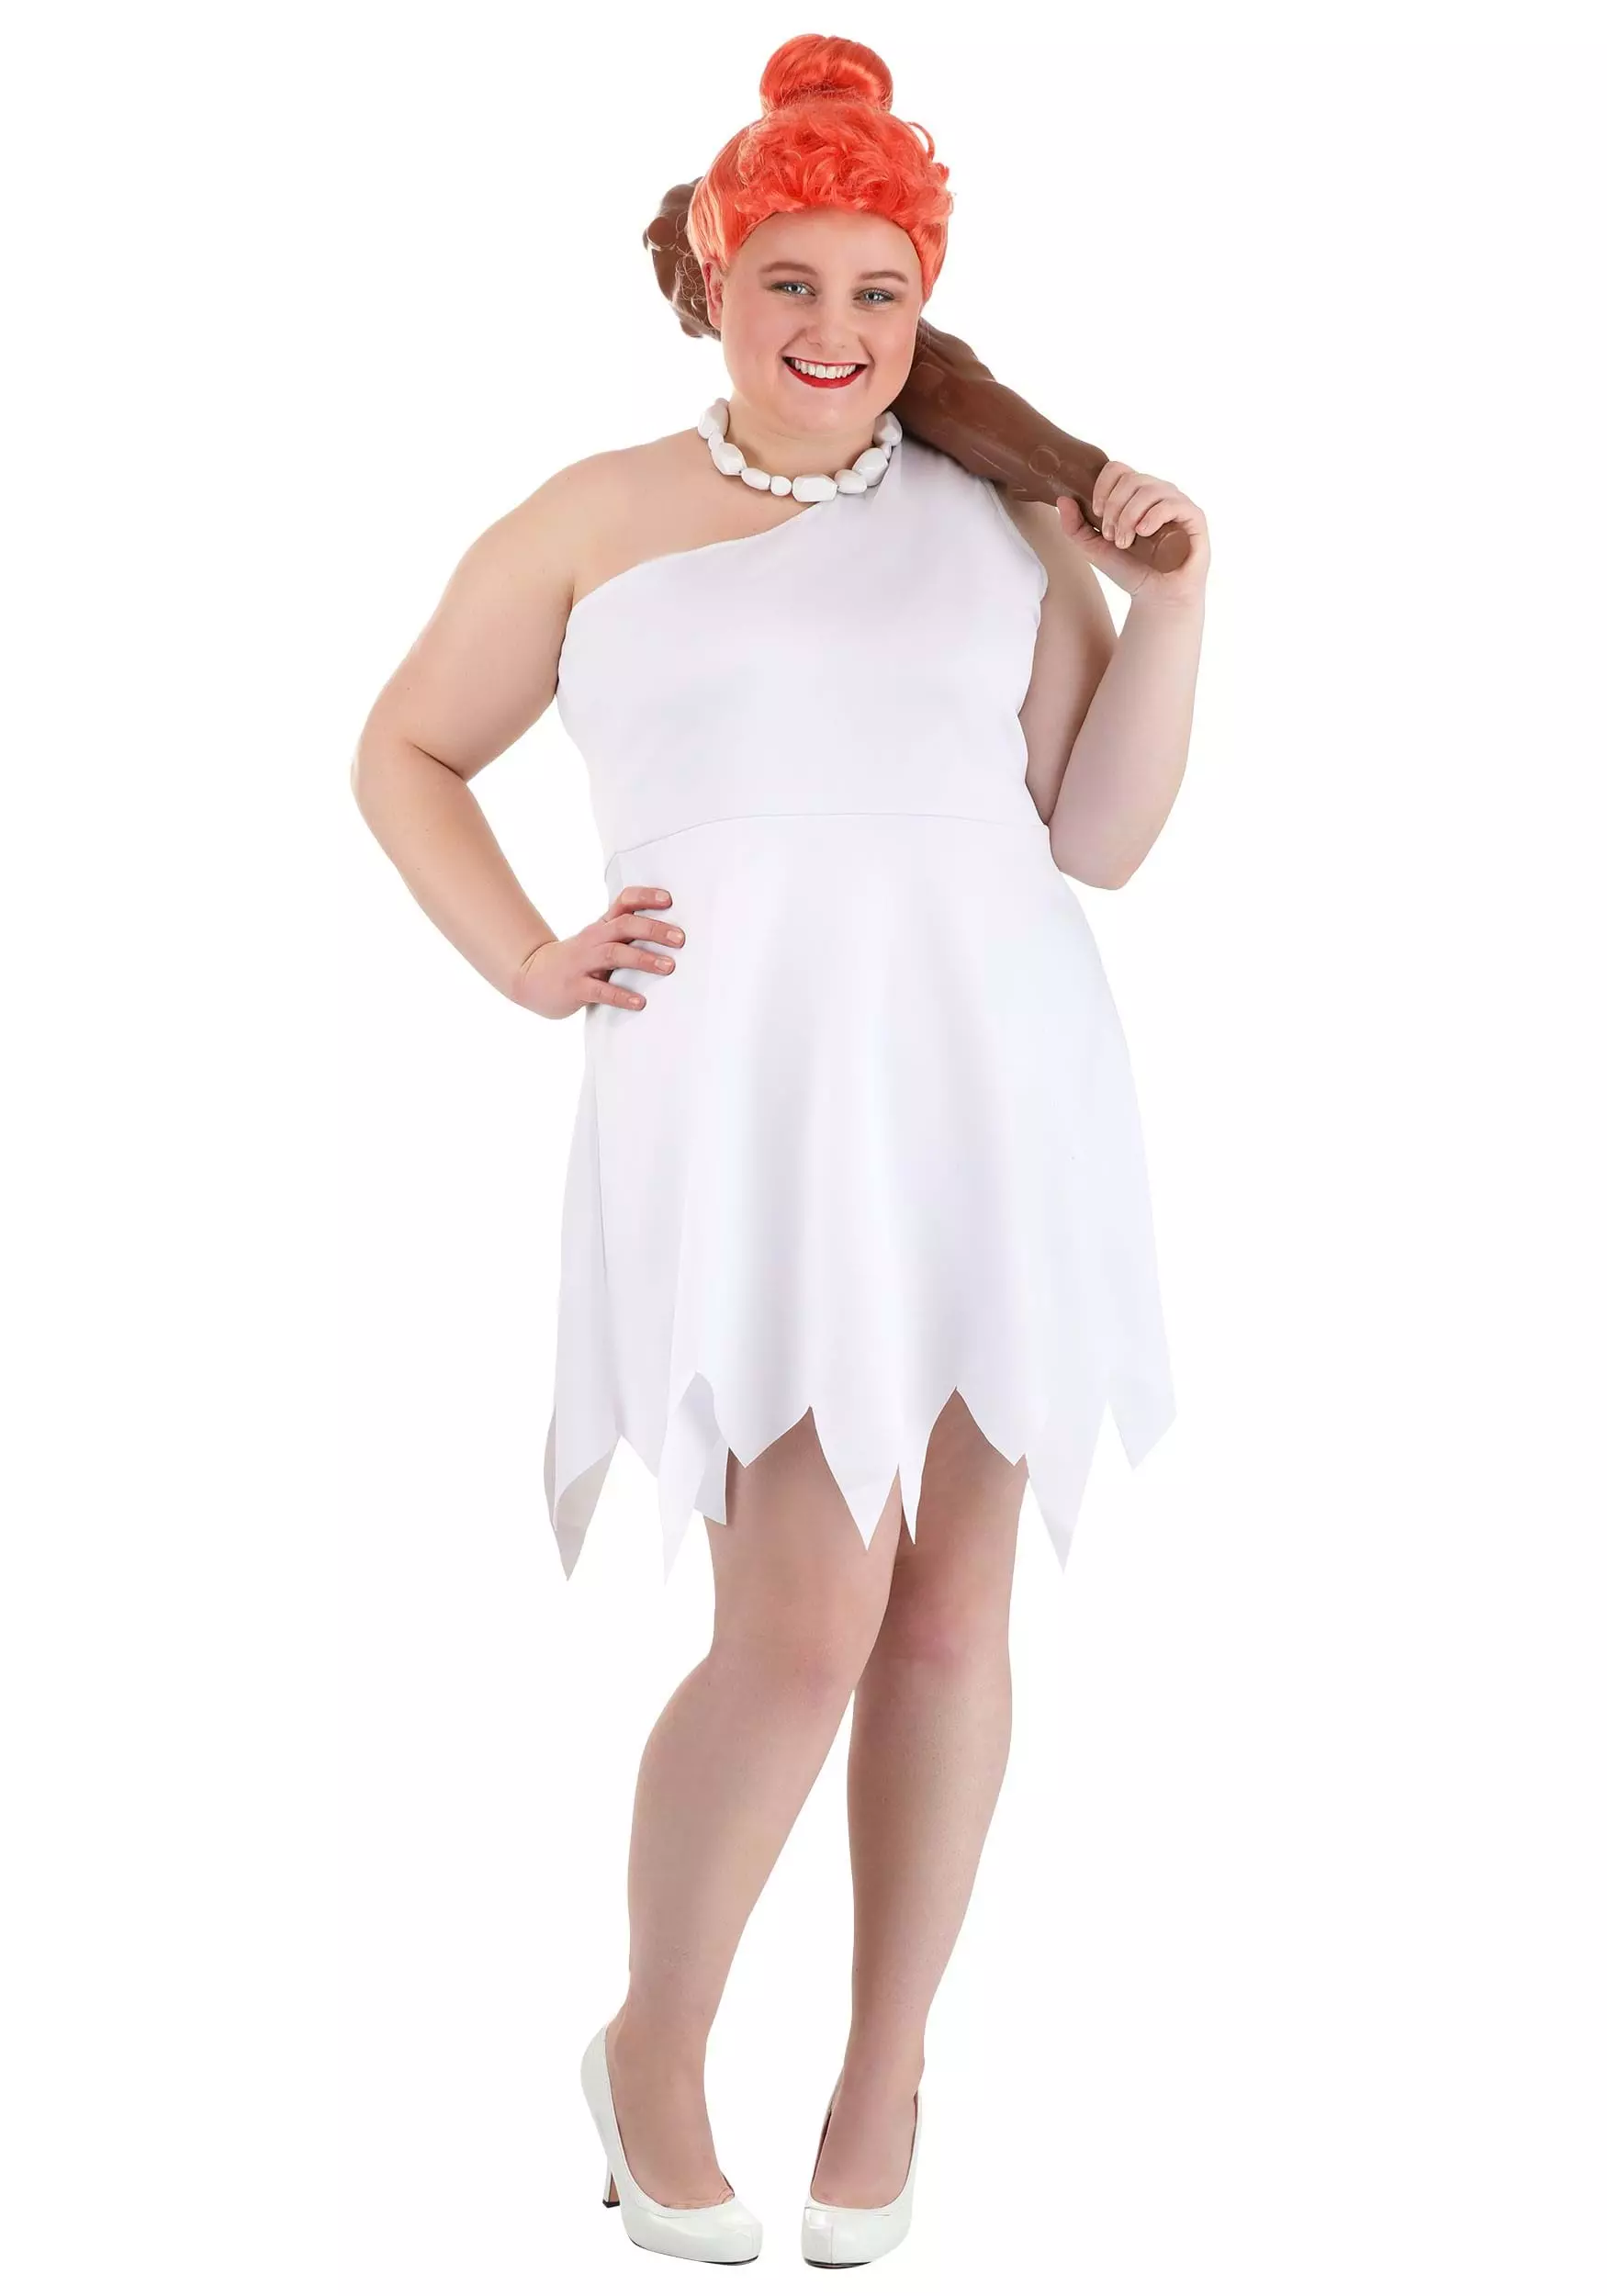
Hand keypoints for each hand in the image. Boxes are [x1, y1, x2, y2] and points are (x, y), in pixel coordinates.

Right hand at [513, 885, 683, 1018]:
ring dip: (643, 959)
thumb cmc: (577, 960)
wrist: (531, 977)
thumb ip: (626, 935)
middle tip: (680, 939)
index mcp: (602, 926)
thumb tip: (669, 934)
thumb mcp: (598, 941)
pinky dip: (621, 995)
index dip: (646, 897)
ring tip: (668, 967)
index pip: (624, 902)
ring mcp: (583, 963)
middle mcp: (593, 939)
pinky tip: (639, 1002)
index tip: (669, 900)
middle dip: (654, 930)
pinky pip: (600, 991)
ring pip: (614, 954)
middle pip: (624, 925)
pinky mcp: (576, 987)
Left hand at [1057, 463, 1208, 604]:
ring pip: (1149, 489)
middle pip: (1131, 479)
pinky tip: (1143, 532)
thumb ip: (1075, 527)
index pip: (1118, 470)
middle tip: (1111, 536)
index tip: (1096, 513)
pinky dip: (1153, 516)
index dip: (1103, 486)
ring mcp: (1176, 502)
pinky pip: (1172, 503)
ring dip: (1130, 515)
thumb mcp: (1094, 549)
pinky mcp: (1193, 516)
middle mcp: (1157, 492)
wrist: (1156, 597)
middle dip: (1114, 508)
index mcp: (1135, 493)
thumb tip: (1062, 499)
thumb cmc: (1129, 570)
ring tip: (1125, 542)